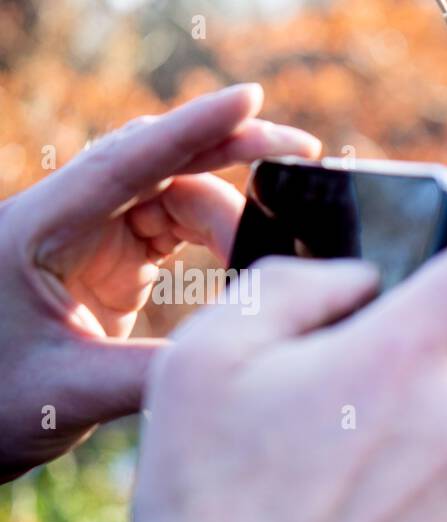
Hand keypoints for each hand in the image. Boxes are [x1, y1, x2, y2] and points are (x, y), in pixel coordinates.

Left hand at [0, 84, 320, 480]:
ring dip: (229, 215)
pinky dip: (218, 239)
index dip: (192, 128)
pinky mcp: (110, 263)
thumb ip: (158, 373)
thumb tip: (245, 354)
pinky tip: (249, 260)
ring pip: (176, 194)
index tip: (250, 98)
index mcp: (37, 231)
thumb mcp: (72, 394)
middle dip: (232, 152)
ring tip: (274, 256)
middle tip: (304, 159)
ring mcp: (89, 238)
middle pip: (160, 163)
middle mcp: (65, 220)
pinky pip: (174, 228)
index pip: (125, 163)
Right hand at [131, 235, 446, 521]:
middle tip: (335, 428)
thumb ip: (296, 286)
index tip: (444, 288)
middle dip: (414, 381)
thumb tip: (363, 277)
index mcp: (406, 357)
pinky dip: (430, 521)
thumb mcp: (205, 356)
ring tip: (336, 508)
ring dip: (420, 456)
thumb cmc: (206, 497)